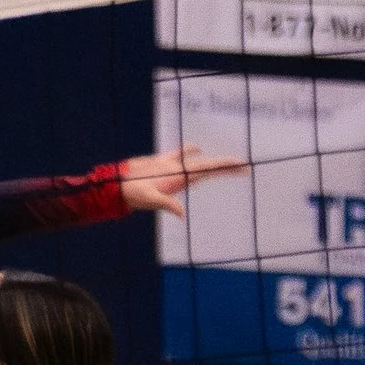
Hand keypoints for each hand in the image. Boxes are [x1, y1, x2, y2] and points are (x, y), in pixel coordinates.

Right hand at [113, 143, 246, 223]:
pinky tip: (198, 148)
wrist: (119, 187)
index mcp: (182, 179)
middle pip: (210, 168)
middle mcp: (181, 175)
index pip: (209, 171)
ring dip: (213, 161)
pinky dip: (189, 150)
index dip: (225, 168)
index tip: (242, 167)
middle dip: (227, 167)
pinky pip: (180, 154)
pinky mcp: (163, 162)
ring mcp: (173, 168)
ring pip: (198, 162)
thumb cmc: (133, 194)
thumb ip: (166, 204)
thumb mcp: (150, 198)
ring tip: (229, 161)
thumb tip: (182, 215)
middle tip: (245, 165)